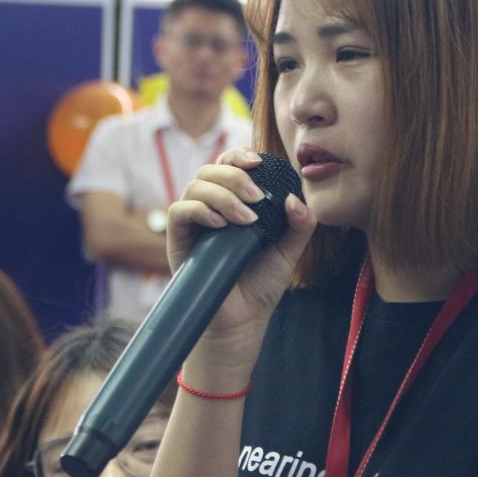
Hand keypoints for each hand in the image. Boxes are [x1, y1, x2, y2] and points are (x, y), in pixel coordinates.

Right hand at [167, 149, 315, 368]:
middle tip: (257, 196)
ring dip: (222, 194)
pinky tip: (220, 223)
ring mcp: (193, 224)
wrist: (242, 320)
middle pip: (210, 170)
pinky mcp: (179, 242)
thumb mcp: (288, 251)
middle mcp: (210, 208)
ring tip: (246, 218)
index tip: (258, 161)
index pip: (228, 165)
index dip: (239, 155)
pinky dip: (198, 209)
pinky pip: (178, 212)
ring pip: (194, 186)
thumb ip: (299, 225)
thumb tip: (295, 198)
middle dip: (234, 176)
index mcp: (233, 203)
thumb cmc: (261, 284)